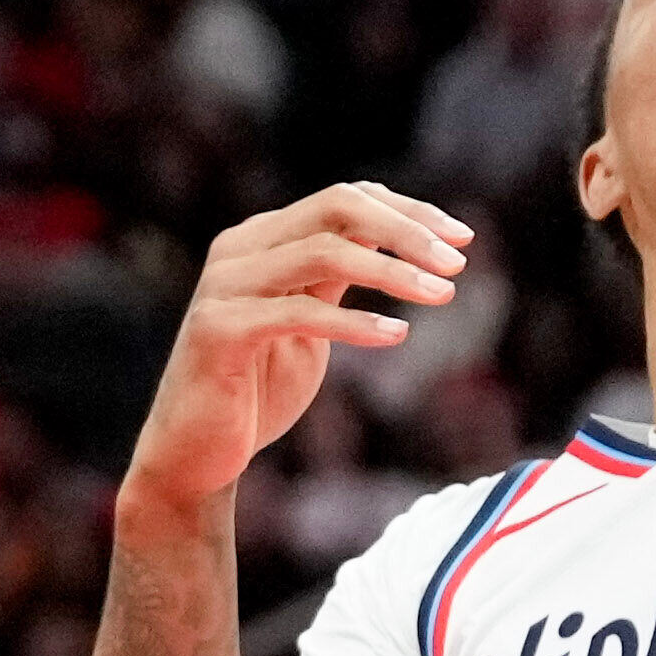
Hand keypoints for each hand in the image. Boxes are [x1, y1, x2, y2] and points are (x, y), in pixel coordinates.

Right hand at [119, 184, 469, 527]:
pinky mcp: (218, 330)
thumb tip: (398, 238)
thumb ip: (336, 277)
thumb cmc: (254, 391)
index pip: (345, 198)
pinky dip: (355, 321)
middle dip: (407, 229)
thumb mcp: (309, 322)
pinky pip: (299, 312)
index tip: (462, 239)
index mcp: (261, 239)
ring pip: (323, 251)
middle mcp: (238, 249)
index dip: (408, 211)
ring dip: (393, 271)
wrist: (193, 457)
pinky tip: (396, 335)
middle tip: (458, 262)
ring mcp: (224, 286)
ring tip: (443, 295)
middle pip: (336, 206)